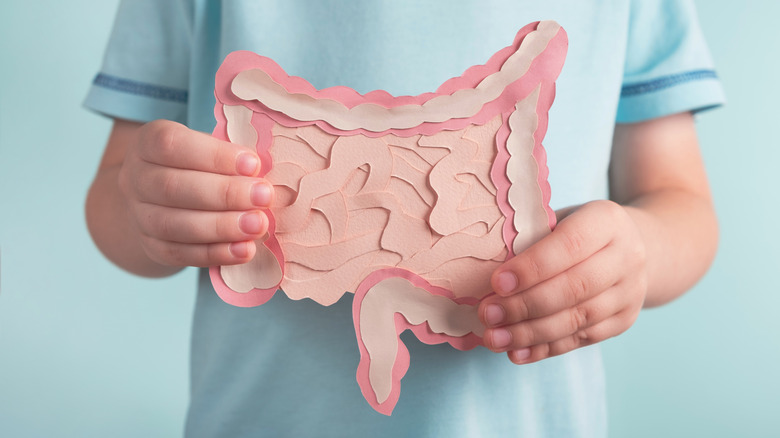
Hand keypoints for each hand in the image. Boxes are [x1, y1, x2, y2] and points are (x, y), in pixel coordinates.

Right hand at [117, 120, 273, 266]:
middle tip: (264, 197)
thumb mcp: (207, 148)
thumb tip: (264, 175)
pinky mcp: (151, 247)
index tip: (253, 164)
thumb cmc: (197, 166)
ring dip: (222, 226)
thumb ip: (230, 158)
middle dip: (225, 193)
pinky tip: (244, 250)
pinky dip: (215, 253)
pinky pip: (179, 254)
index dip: (214, 155)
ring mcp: (139, 216)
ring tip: (258, 225)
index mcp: (147, 143)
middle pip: (172, 187)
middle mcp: (135, 178)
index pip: (171, 144)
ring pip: (174, 225)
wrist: (159, 199)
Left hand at [479, 200, 647, 363]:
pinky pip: (582, 339)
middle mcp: (627, 256)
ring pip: (578, 319)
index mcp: (607, 220)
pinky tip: (516, 353)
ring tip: (495, 338)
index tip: (496, 283)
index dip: (532, 267)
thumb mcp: (558, 219)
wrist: (634, 246)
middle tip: (488, 315)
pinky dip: (546, 348)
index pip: (569, 245)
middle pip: (574, 288)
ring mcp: (631, 292)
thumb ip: (531, 238)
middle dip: (525, 305)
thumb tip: (485, 269)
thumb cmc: (576, 230)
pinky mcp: (624, 321)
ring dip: (531, 333)